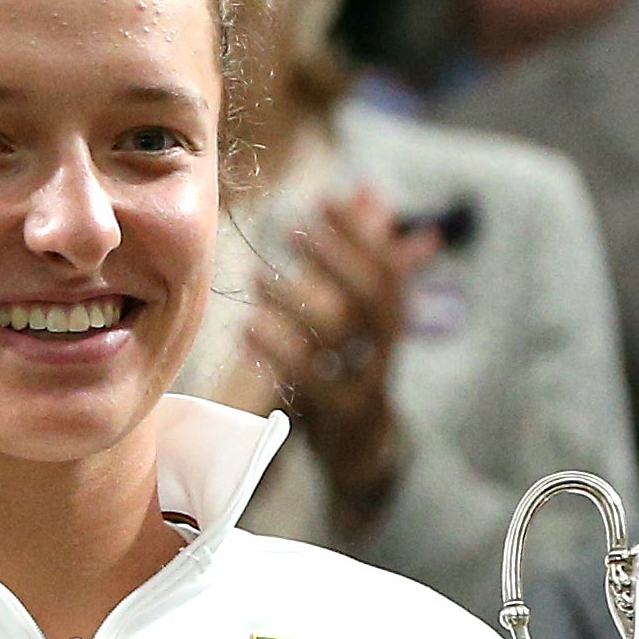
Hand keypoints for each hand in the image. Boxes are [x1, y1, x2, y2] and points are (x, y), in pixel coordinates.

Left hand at [241, 185, 422, 515]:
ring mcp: (366, 384)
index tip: (325, 199)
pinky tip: (248, 327)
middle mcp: (385, 349)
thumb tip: (368, 189)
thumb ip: (364, 254)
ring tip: (257, 276)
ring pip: (341, 338)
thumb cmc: (353, 365)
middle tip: (293, 228)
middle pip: (373, 297)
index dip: (360, 233)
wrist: (365, 449)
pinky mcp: (339, 417)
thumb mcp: (360, 312)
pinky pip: (313, 380)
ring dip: (297, 302)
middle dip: (336, 258)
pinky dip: (280, 351)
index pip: (387, 267)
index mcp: (390, 320)